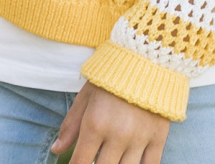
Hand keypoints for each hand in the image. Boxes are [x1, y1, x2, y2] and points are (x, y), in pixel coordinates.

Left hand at [51, 81, 170, 163]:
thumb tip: (56, 150)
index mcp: (95, 125)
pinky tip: (130, 163)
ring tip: (111, 160)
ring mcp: (139, 139)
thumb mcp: (85, 99)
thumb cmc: (110, 80)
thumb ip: (70, 126)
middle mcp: (117, 136)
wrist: (146, 61)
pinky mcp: (158, 138)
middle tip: (95, 160)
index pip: (80, 162)